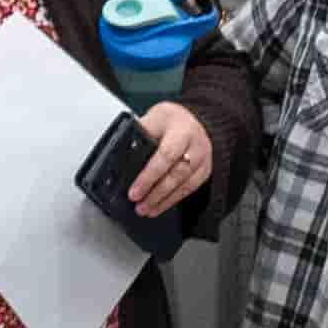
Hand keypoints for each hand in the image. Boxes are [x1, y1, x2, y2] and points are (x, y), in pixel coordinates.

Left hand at [122, 103, 215, 217]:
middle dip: (155, 193)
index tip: (134, 191)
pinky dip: (172, 200)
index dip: (149, 176)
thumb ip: (141, 135)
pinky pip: (189, 190)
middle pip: (176, 174)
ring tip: (145, 209)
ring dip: (163, 200)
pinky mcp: (204, 170)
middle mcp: (195, 144)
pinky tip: (159, 206)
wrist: (192, 120)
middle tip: (138, 204)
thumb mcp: (153, 118)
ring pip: (184, 185)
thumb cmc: (170, 120)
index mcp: (180, 128)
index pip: (165, 156)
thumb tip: (122, 156)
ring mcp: (203, 158)